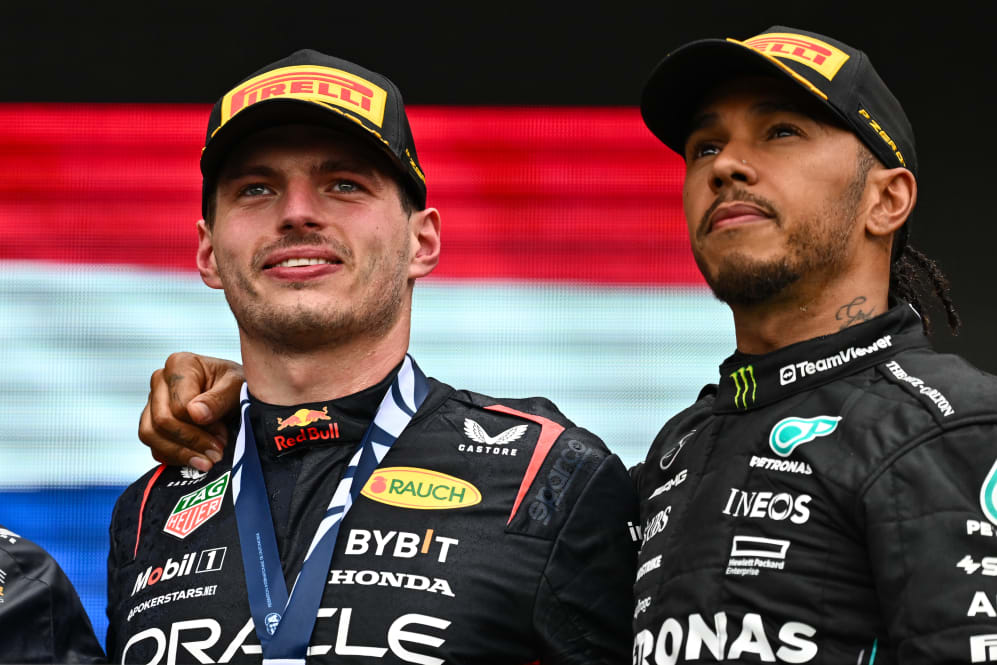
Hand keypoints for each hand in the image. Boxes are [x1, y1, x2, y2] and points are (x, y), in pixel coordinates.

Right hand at [138, 352, 243, 470]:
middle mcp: (160, 381)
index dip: (201, 427)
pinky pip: (154, 446)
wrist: (237, 394)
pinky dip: (174, 458)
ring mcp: (153, 402)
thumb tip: (195, 414)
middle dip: (191, 442)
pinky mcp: (153, 423)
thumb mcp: (237, 387)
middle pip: (162, 421)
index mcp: (179, 364)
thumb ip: (218, 399)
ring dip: (181, 454)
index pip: (179, 405)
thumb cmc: (237, 385)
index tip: (223, 436)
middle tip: (216, 454)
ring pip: (150, 435)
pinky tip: (196, 460)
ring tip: (207, 462)